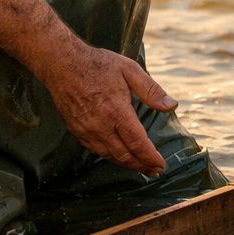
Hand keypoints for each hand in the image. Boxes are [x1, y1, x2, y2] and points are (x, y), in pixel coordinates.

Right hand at [38, 41, 176, 175]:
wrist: (62, 64)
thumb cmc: (97, 64)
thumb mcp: (130, 70)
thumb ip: (151, 90)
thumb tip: (172, 106)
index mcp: (117, 111)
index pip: (137, 143)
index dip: (150, 157)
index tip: (161, 165)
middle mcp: (101, 125)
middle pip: (124, 154)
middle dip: (141, 165)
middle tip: (154, 170)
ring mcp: (86, 130)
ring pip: (109, 155)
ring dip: (126, 164)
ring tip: (140, 166)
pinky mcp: (77, 130)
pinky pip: (95, 150)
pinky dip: (109, 156)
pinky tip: (118, 155)